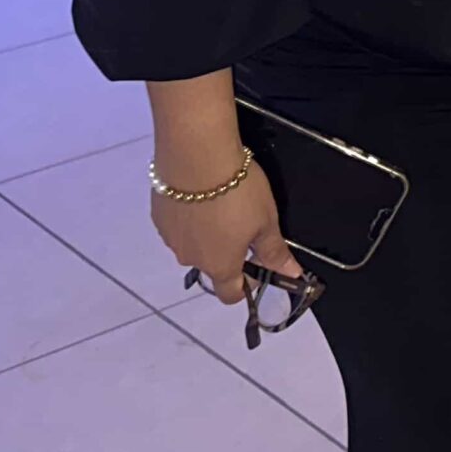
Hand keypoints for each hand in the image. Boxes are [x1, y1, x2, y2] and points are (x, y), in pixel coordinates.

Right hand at [152, 157, 295, 306]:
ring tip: (221, 204)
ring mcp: (170, 239)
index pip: (230, 294)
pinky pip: (178, 226)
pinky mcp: (158, 217)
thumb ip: (275, 251)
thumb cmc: (238, 192)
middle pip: (212, 266)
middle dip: (228, 253)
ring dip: (207, 234)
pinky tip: (199, 196)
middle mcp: (191, 259)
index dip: (246, 286)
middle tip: (244, 224)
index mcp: (219, 265)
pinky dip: (190, 218)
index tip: (257, 267)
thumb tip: (292, 275)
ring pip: (193, 245)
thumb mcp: (266, 220)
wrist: (195, 156)